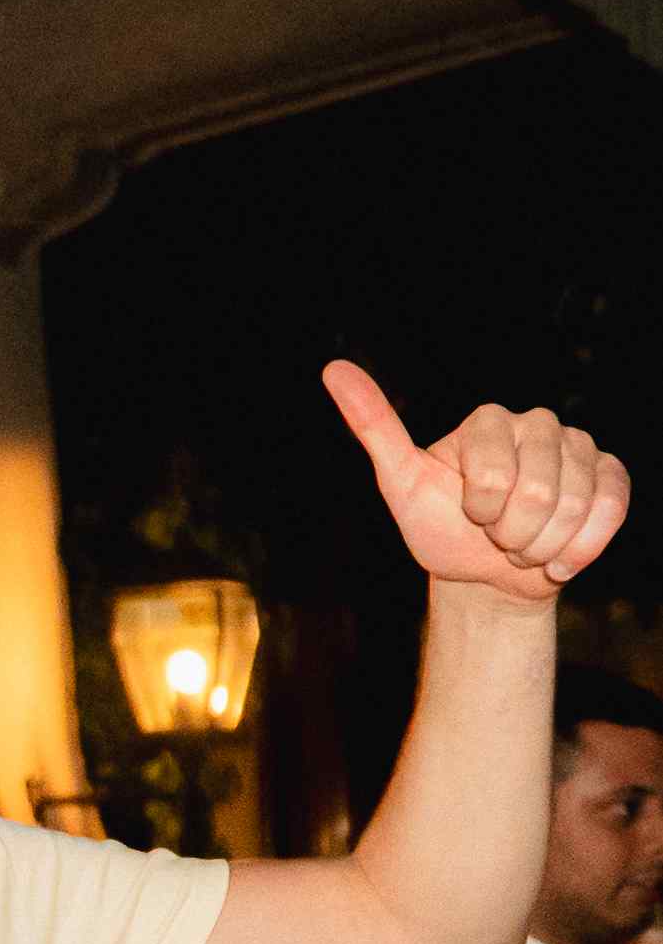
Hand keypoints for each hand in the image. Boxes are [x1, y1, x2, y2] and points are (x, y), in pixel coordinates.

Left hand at [325, 362, 627, 602]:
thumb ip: (374, 427)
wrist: (486, 575)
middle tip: (496, 533)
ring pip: (574, 507)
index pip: (492, 475)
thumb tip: (332, 368)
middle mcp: (536, 424)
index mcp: (487, 420)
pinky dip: (581, 547)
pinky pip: (609, 510)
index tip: (468, 512)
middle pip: (536, 494)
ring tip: (524, 541)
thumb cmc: (441, 528)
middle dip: (512, 534)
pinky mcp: (609, 474)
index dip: (480, 511)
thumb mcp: (400, 484)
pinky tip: (560, 555)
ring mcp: (577, 447)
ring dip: (543, 545)